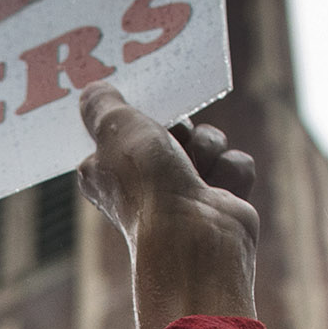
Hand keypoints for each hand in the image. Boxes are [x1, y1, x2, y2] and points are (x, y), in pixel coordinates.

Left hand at [75, 85, 258, 328]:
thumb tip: (91, 91)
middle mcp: (143, 185)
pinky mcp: (221, 202)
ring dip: (207, 149)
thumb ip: (101, 104)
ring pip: (210, 141)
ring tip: (195, 171)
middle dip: (181, 128)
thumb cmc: (146, 184)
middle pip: (175, 127)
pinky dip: (230, 173)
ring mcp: (185, 194)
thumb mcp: (114, 128)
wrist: (194, 237)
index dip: (140, 116)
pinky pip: (235, 163)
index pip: (125, 128)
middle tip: (173, 138)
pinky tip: (218, 193)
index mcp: (106, 171)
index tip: (145, 109)